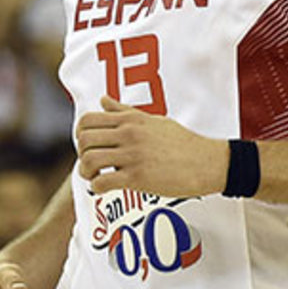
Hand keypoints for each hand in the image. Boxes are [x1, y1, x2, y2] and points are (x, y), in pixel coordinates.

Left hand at [77, 96, 228, 196]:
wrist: (208, 162)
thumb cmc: (182, 142)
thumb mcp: (152, 120)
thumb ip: (124, 111)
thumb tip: (103, 99)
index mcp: (130, 120)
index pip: (87, 120)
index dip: (79, 134)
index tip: (86, 145)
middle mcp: (128, 134)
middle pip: (84, 140)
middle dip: (81, 153)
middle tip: (90, 164)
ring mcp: (132, 155)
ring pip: (89, 160)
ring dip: (85, 172)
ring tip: (94, 177)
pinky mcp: (138, 177)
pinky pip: (103, 182)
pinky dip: (96, 187)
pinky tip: (103, 188)